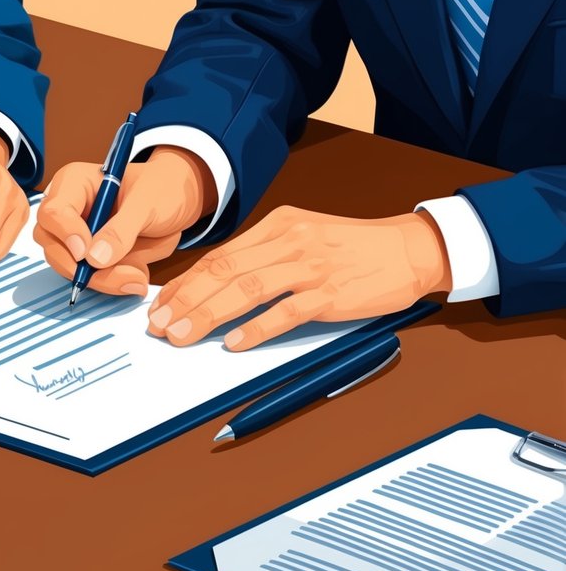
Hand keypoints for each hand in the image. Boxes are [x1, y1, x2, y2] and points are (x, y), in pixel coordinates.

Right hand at [34, 147, 214, 294]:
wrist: (177, 202)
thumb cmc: (161, 189)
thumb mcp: (148, 203)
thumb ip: (122, 229)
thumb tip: (94, 258)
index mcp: (74, 183)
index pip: (53, 212)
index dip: (67, 235)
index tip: (87, 253)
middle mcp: (67, 210)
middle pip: (53, 245)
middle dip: (84, 268)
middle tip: (123, 275)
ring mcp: (74, 236)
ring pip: (70, 268)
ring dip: (103, 279)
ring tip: (137, 276)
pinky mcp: (86, 257)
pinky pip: (89, 278)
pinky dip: (112, 282)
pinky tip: (136, 274)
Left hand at [148, 207, 453, 349]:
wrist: (410, 248)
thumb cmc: (354, 248)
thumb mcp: (302, 236)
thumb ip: (263, 256)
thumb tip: (218, 283)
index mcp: (277, 227)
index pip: (219, 256)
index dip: (185, 283)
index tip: (160, 304)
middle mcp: (289, 242)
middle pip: (224, 272)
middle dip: (185, 300)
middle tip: (159, 324)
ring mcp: (311, 267)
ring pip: (247, 290)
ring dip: (209, 315)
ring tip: (183, 335)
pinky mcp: (333, 293)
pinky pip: (287, 311)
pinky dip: (258, 328)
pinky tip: (235, 343)